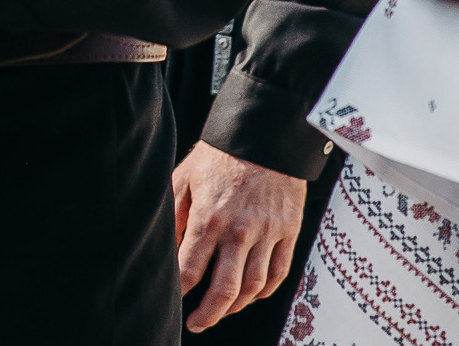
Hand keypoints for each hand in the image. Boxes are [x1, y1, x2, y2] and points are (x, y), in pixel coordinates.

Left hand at [173, 142, 307, 330]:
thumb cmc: (219, 156)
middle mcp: (240, 230)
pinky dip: (265, 291)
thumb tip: (168, 249)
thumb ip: (174, 215)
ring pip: (254, 287)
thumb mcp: (185, 178)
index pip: (190, 270)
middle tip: (196, 323)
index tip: (172, 300)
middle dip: (207, 315)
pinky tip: (251, 295)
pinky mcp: (289, 230)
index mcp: (209, 218)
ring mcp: (268, 232)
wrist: (264, 134)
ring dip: (236, 307)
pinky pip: (279, 272)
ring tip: (221, 311)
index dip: (178, 291)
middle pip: (225, 290)